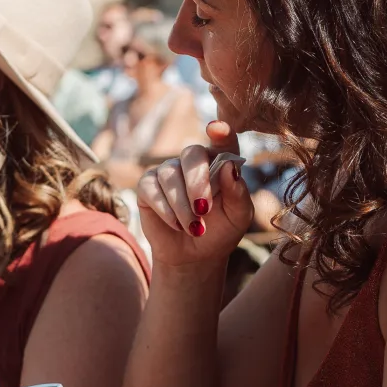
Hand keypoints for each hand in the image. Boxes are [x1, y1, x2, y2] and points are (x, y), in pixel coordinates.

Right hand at [136, 121, 252, 270]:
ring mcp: (170, 172)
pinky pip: (150, 187)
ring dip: (182, 204)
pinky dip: (164, 208)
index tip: (217, 129)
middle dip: (197, 181)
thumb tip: (228, 167)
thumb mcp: (238, 217)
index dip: (221, 132)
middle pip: (192, 153)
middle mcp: (194, 162)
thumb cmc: (221, 232)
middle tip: (203, 209)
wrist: (195, 256)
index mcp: (221, 163)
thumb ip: (238, 193)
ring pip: (170, 173)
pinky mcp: (148, 186)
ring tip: (193, 228)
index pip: (224, 141)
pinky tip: (175, 224)